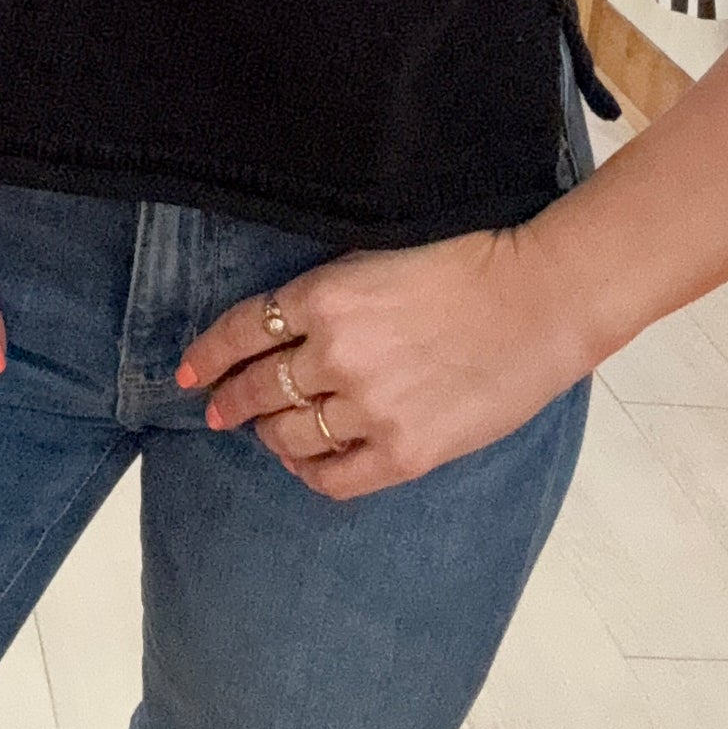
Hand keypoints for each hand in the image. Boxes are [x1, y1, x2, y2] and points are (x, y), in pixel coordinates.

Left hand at [176, 224, 590, 500]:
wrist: (539, 300)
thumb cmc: (467, 262)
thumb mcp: (378, 251)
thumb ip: (328, 289)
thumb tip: (284, 320)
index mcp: (325, 296)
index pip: (241, 330)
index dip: (207, 354)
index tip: (188, 371)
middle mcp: (335, 355)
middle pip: (257, 388)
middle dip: (229, 400)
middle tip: (216, 409)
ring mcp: (368, 408)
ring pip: (289, 435)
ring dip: (269, 434)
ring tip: (268, 433)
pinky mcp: (403, 451)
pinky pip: (332, 478)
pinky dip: (309, 472)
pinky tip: (306, 462)